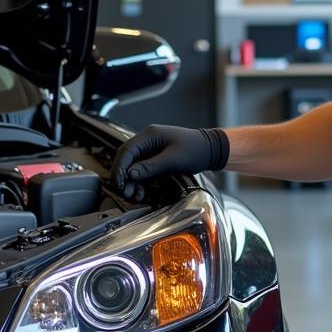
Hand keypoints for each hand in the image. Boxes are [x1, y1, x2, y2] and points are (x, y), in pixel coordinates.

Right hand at [109, 124, 228, 199]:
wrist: (212, 150)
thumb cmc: (196, 150)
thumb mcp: (173, 159)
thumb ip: (151, 166)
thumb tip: (131, 174)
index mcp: (150, 135)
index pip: (126, 150)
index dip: (120, 168)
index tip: (119, 183)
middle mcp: (148, 141)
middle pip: (127, 159)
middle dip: (124, 177)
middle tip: (125, 192)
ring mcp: (151, 150)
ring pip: (134, 167)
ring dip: (132, 182)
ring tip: (134, 196)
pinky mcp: (156, 160)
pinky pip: (143, 171)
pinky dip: (140, 182)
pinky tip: (141, 192)